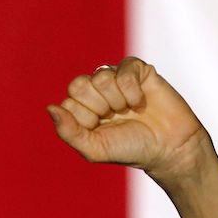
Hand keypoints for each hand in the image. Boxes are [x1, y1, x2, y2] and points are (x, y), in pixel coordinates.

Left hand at [47, 57, 211, 182]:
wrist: (167, 148)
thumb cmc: (129, 149)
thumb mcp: (94, 148)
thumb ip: (68, 131)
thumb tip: (50, 108)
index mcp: (82, 108)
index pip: (68, 102)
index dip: (86, 118)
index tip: (102, 128)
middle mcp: (96, 91)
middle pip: (78, 85)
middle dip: (98, 107)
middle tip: (114, 117)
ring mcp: (116, 78)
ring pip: (101, 76)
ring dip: (116, 100)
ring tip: (128, 110)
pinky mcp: (138, 70)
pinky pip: (125, 69)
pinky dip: (132, 90)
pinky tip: (141, 102)